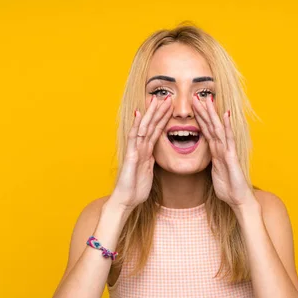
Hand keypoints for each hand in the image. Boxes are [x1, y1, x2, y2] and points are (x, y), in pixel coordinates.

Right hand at [109, 95, 173, 211]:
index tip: (170, 107)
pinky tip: (138, 114)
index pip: (156, 131)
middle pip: (151, 126)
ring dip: (151, 114)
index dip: (163, 119)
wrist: (126, 200)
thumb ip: (149, 162)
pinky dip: (136, 125)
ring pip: (143, 127)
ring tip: (157, 100)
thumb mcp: (147, 173)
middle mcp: (140, 148)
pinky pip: (134, 138)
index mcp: (146, 152)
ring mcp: (135, 151)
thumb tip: (152, 156)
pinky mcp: (131, 156)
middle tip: (167, 97)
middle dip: (159, 111)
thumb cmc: (135, 189)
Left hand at [192, 94, 255, 208]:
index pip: (206, 132)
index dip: (199, 119)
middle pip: (211, 126)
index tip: (192, 107)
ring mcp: (227, 151)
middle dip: (203, 111)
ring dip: (212, 114)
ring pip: (219, 128)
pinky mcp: (231, 156)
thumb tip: (206, 161)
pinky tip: (225, 114)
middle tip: (195, 96)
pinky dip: (227, 126)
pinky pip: (228, 139)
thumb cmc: (228, 189)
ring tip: (208, 99)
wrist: (238, 200)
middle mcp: (222, 148)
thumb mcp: (215, 174)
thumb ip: (212, 165)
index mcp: (216, 152)